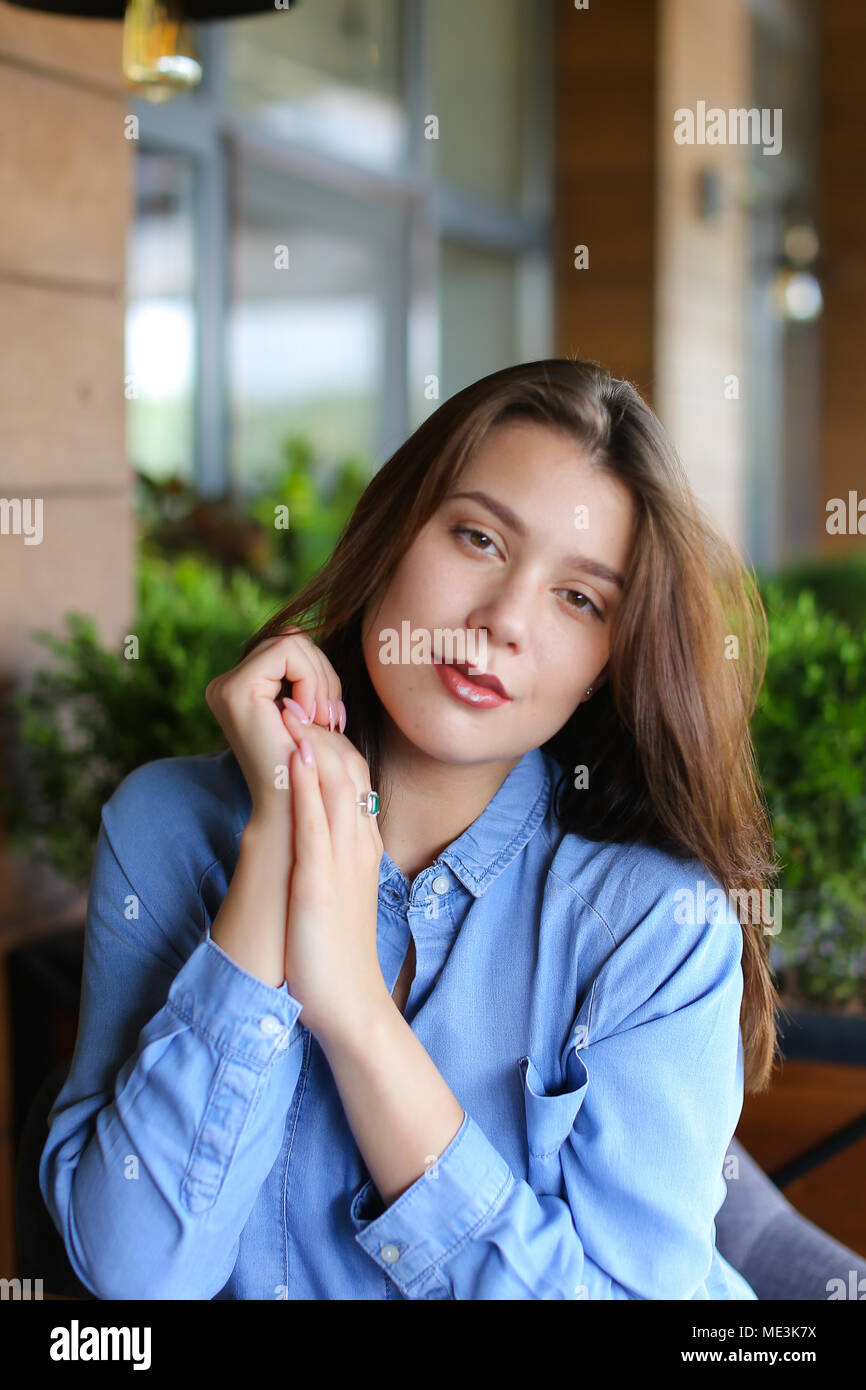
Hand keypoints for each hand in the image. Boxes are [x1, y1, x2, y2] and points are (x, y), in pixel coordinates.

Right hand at [205, 629, 346, 825]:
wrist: (297, 807)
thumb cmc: (312, 766)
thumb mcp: (312, 713)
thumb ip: (304, 673)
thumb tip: (307, 626)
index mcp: (240, 688)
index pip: (289, 646)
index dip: (320, 674)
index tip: (330, 717)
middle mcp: (224, 685)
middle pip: (291, 639)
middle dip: (322, 675)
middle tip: (330, 720)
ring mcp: (225, 686)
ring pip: (292, 641)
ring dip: (320, 680)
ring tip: (321, 721)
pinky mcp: (236, 690)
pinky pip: (288, 651)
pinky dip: (311, 680)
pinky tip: (310, 717)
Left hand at [279, 701, 389, 1041]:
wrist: (351, 1005)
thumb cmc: (337, 951)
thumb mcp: (338, 890)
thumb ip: (327, 855)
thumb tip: (306, 831)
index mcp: (363, 846)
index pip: (357, 778)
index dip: (334, 742)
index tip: (307, 717)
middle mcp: (359, 845)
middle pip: (351, 770)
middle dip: (324, 729)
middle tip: (299, 695)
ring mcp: (342, 861)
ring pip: (339, 785)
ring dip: (316, 741)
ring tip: (294, 706)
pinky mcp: (320, 880)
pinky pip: (317, 821)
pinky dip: (309, 782)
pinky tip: (296, 754)